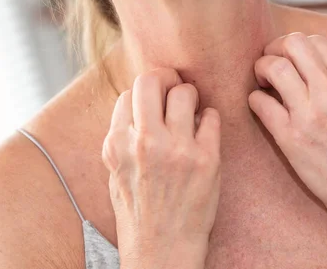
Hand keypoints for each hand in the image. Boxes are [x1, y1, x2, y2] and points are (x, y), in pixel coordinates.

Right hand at [102, 68, 221, 268]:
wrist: (162, 248)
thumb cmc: (139, 212)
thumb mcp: (115, 172)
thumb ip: (123, 138)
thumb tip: (138, 106)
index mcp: (117, 143)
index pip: (129, 94)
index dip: (144, 95)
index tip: (155, 102)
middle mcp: (144, 141)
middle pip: (152, 80)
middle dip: (165, 79)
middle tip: (174, 89)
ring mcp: (176, 149)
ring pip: (185, 92)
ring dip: (190, 97)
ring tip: (192, 112)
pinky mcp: (206, 158)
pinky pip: (211, 116)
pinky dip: (209, 118)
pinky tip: (205, 132)